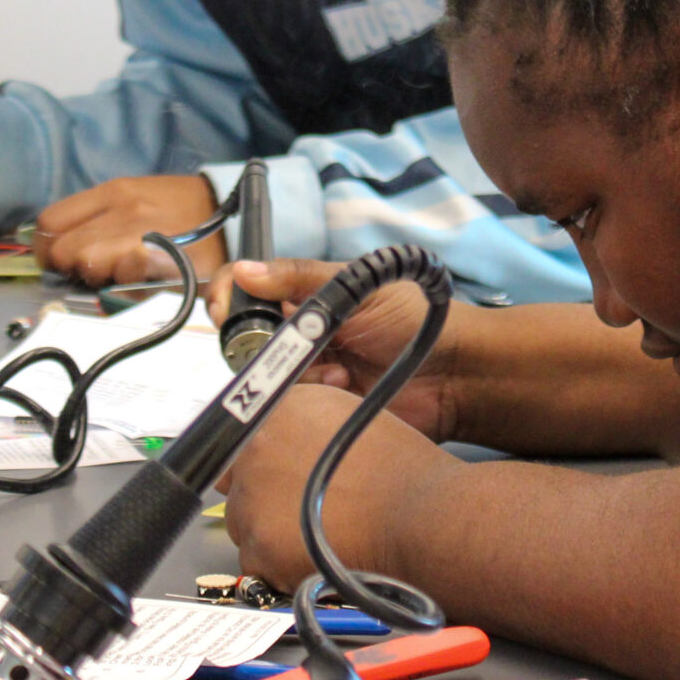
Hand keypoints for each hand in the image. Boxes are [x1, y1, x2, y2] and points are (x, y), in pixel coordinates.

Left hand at [36, 174, 221, 286]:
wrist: (231, 215)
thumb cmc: (179, 212)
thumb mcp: (134, 198)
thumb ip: (95, 218)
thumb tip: (54, 247)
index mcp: (113, 192)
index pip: (49, 222)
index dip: (46, 247)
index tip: (58, 261)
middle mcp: (122, 209)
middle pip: (62, 249)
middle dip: (70, 267)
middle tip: (92, 272)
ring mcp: (141, 234)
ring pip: (87, 265)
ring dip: (97, 278)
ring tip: (119, 276)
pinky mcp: (160, 260)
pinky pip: (121, 281)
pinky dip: (123, 289)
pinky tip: (138, 283)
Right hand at [208, 257, 463, 441]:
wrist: (453, 372)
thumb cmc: (413, 319)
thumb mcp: (359, 286)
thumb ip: (301, 278)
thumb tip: (244, 271)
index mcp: (303, 299)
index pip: (246, 294)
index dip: (228, 300)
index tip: (225, 311)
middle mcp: (297, 335)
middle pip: (245, 340)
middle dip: (260, 345)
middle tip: (290, 346)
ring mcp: (305, 373)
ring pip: (264, 376)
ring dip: (296, 371)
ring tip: (337, 367)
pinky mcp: (317, 408)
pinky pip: (289, 406)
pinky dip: (312, 394)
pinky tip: (344, 385)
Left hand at [217, 384, 452, 589]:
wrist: (419, 516)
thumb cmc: (400, 470)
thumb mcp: (348, 414)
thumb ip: (303, 420)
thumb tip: (284, 435)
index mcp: (278, 410)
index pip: (247, 436)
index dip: (266, 459)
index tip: (280, 474)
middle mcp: (256, 449)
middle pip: (239, 480)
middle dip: (265, 495)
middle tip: (304, 506)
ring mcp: (252, 499)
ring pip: (244, 521)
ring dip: (270, 528)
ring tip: (316, 530)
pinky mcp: (258, 546)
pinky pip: (255, 560)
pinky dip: (277, 563)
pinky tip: (314, 552)